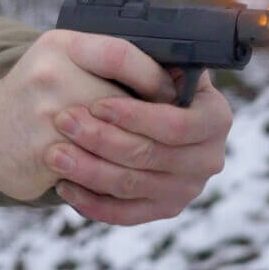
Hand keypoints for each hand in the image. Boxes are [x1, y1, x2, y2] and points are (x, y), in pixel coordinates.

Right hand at [0, 30, 172, 200]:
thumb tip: (171, 74)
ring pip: (117, 140)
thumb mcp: (60, 59)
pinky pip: (99, 168)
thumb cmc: (35, 95)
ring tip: (152, 152)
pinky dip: (116, 172)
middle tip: (171, 130)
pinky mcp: (46, 155)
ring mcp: (47, 118)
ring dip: (138, 150)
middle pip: (124, 104)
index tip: (168, 92)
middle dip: (151, 121)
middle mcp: (51, 77)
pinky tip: (125, 171)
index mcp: (60, 46)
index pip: (121, 55)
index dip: (152, 77)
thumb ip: (105, 58)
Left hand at [45, 68, 231, 224]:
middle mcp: (207, 158)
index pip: (176, 125)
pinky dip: (92, 203)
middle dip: (101, 139)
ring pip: (131, 185)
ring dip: (89, 170)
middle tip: (62, 123)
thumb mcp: (149, 59)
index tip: (96, 104)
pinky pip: (125, 214)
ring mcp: (186, 189)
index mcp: (214, 117)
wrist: (141, 114)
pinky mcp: (162, 210)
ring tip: (54, 154)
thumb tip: (123, 56)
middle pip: (149, 156)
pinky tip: (64, 186)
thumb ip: (140, 58)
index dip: (135, 117)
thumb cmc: (143, 81)